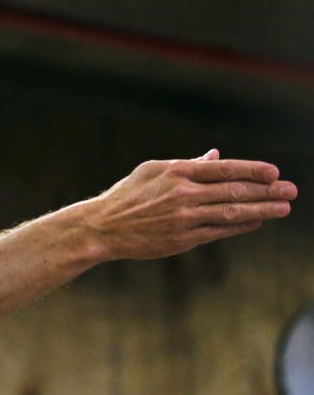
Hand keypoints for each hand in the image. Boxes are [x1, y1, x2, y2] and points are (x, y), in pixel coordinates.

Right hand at [85, 149, 296, 260]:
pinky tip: (256, 221)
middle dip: (268, 190)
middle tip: (291, 190)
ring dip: (263, 210)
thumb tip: (216, 156)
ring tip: (283, 208)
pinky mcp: (183, 239)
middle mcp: (184, 194)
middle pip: (235, 190)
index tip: (274, 172)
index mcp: (177, 172)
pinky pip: (219, 231)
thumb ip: (187, 164)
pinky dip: (241, 226)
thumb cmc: (127, 196)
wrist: (103, 227)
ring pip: (232, 212)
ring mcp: (185, 218)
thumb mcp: (152, 171)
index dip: (253, 170)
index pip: (224, 169)